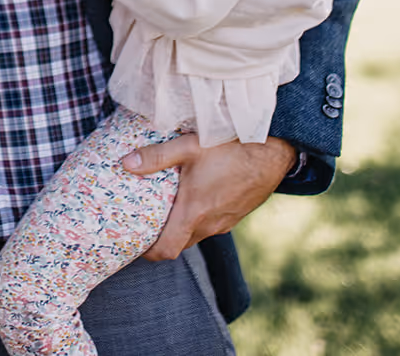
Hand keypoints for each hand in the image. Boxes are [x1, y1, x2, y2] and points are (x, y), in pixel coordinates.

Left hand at [121, 134, 295, 259]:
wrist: (273, 151)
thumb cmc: (231, 148)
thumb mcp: (189, 146)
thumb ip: (156, 156)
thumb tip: (126, 163)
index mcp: (194, 212)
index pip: (167, 250)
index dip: (149, 253)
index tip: (135, 244)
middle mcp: (210, 224)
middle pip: (180, 243)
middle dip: (161, 238)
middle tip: (145, 222)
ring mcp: (225, 222)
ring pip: (196, 234)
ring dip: (181, 227)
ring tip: (165, 208)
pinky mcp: (236, 215)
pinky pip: (211, 225)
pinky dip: (198, 219)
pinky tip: (193, 198)